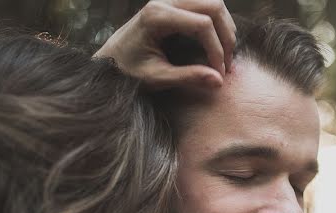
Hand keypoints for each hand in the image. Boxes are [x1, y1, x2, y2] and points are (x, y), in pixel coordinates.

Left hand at [94, 0, 235, 89]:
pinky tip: (214, 45)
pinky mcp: (173, 5)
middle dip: (226, 36)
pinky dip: (216, 24)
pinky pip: (204, 6)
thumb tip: (218, 81)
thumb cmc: (128, 70)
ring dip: (224, 28)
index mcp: (157, 16)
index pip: (203, 24)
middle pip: (214, 6)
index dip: (217, 49)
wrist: (109, 60)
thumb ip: (188, 77)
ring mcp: (169, 0)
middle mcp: (164, 1)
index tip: (219, 73)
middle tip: (226, 64)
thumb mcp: (157, 78)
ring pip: (213, 3)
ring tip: (223, 56)